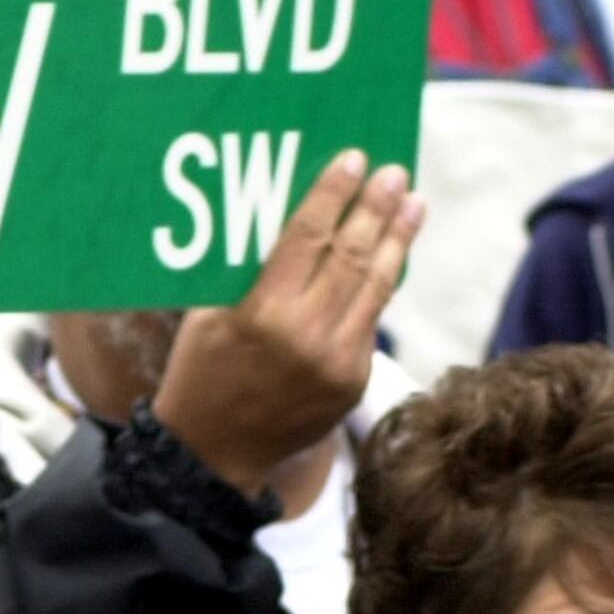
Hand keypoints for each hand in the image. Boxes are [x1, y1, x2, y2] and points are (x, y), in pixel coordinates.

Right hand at [147, 149, 423, 499]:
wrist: (213, 454)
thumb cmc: (199, 374)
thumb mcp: (209, 316)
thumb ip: (250, 273)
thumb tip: (296, 221)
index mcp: (262, 313)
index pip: (308, 236)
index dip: (334, 193)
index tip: (353, 160)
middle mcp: (306, 335)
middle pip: (352, 254)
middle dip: (376, 208)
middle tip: (394, 173)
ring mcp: (336, 361)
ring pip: (376, 286)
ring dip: (397, 239)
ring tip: (413, 204)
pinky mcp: (352, 380)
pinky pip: (370, 322)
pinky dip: (380, 285)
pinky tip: (390, 257)